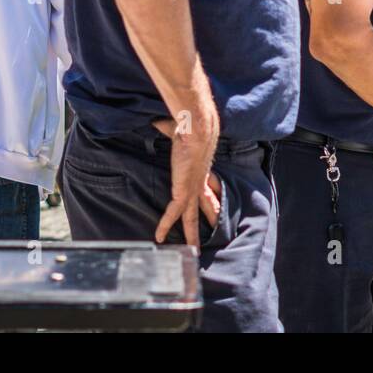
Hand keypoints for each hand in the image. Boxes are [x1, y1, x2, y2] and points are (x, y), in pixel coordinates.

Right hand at [153, 102, 219, 244]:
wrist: (196, 129)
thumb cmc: (188, 128)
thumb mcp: (178, 132)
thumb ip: (169, 130)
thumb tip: (159, 121)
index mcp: (200, 171)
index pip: (206, 191)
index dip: (210, 201)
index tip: (213, 209)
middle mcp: (199, 183)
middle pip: (204, 209)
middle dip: (206, 223)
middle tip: (209, 236)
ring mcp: (192, 189)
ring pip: (192, 218)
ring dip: (192, 235)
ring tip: (192, 251)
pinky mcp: (183, 191)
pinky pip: (173, 213)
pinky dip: (165, 225)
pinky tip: (159, 237)